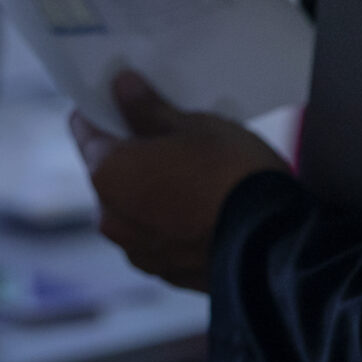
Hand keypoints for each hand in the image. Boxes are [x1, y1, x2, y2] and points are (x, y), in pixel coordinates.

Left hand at [70, 71, 289, 291]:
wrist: (275, 246)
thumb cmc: (230, 172)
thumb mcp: (193, 126)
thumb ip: (148, 109)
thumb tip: (122, 86)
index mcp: (107, 174)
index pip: (86, 131)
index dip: (104, 112)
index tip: (125, 101)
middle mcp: (112, 218)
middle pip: (108, 173)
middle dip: (130, 155)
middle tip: (166, 137)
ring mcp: (139, 253)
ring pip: (132, 209)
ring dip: (148, 192)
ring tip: (190, 175)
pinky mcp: (168, 275)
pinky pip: (157, 238)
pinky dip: (168, 223)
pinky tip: (200, 209)